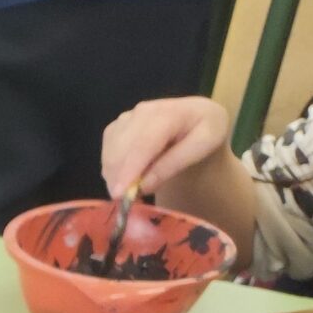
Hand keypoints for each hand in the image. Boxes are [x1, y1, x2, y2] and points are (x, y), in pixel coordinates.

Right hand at [99, 96, 230, 201]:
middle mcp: (143, 111)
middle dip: (119, 177)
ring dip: (115, 176)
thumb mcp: (204, 146)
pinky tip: (127, 178)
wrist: (197, 118)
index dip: (129, 169)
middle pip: (121, 147)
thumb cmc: (205, 132)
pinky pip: (107, 153)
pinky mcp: (117, 127)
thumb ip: (175, 164)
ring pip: (110, 151)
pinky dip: (112, 170)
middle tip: (127, 202)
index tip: (119, 194)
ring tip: (132, 190)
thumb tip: (143, 186)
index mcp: (170, 112)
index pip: (144, 142)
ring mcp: (127, 118)